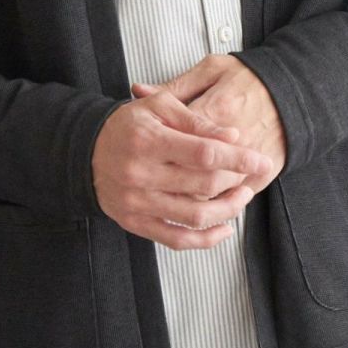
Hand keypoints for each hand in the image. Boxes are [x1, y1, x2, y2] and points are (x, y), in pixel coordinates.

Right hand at [91, 83, 274, 249]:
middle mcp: (141, 174)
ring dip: (227, 210)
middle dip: (237, 181)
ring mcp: (137, 202)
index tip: (262, 160)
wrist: (85, 152)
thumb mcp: (159, 107)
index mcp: (149, 140)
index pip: (204, 153)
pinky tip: (224, 229)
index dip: (238, 159)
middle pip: (203, 186)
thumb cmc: (127, 126)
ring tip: (242, 197)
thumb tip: (233, 138)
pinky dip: (205, 239)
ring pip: (194, 217)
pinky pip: (176, 239)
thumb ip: (196, 121)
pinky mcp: (135, 222)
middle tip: (252, 175)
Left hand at [130, 53, 285, 195]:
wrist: (297, 89)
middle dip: (170, 177)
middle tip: (157, 174)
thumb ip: (175, 86)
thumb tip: (138, 92)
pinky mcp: (264, 173)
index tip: (150, 151)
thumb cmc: (251, 77)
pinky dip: (218, 198)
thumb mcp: (212, 70)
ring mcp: (250, 159)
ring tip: (176, 185)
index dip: (159, 149)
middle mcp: (233, 138)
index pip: (177, 139)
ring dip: (192, 192)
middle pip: (191, 170)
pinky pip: (234, 196)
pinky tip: (205, 190)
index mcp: (215, 108)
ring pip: (212, 190)